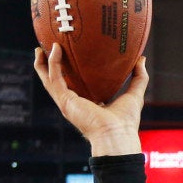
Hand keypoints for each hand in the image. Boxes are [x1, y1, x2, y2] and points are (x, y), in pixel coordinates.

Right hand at [34, 43, 148, 156]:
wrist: (117, 135)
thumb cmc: (126, 121)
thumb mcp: (134, 94)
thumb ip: (139, 77)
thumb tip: (141, 58)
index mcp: (88, 104)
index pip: (75, 86)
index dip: (71, 72)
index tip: (70, 56)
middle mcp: (75, 104)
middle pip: (57, 82)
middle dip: (50, 67)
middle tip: (50, 48)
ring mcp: (68, 103)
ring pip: (49, 80)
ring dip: (44, 64)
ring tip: (41, 48)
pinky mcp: (65, 101)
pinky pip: (55, 79)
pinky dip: (54, 64)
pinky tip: (56, 50)